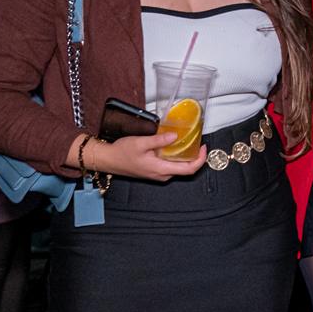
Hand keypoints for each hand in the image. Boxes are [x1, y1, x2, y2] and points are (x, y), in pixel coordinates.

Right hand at [87, 132, 205, 181]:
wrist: (108, 160)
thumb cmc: (122, 152)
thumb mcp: (140, 143)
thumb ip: (159, 140)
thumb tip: (175, 136)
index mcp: (161, 169)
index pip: (189, 170)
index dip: (200, 160)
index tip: (203, 147)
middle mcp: (162, 175)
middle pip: (186, 169)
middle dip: (195, 156)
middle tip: (198, 141)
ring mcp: (158, 174)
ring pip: (178, 167)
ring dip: (186, 156)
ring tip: (188, 141)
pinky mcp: (155, 171)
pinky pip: (171, 166)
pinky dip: (177, 157)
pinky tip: (175, 146)